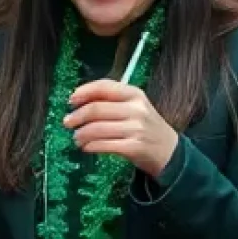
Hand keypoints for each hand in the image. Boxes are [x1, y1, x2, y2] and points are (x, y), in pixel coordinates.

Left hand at [63, 79, 177, 179]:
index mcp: (135, 94)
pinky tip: (86, 147)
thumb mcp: (135, 106)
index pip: (104, 87)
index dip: (84, 92)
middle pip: (97, 109)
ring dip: (81, 134)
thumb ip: (112, 100)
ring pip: (97, 129)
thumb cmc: (146, 126)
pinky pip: (104, 145)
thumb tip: (79, 99)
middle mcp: (136, 109)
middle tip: (67, 122)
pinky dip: (90, 146)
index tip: (71, 100)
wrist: (170, 151)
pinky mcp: (134, 147)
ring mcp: (136, 129)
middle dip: (77, 116)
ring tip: (77, 138)